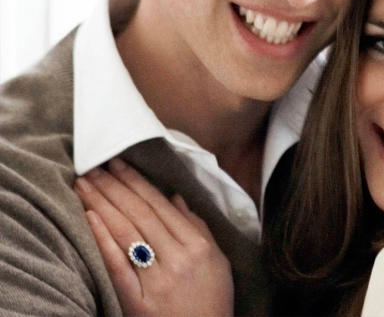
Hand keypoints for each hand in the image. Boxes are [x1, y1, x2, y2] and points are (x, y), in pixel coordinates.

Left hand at [74, 159, 233, 316]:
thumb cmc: (212, 301)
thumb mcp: (218, 262)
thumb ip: (198, 228)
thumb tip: (176, 198)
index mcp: (198, 246)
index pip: (161, 206)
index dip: (137, 182)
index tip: (118, 164)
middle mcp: (178, 259)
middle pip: (140, 214)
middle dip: (114, 187)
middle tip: (93, 166)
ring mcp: (157, 279)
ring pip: (126, 232)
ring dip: (102, 204)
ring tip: (84, 184)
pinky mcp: (138, 300)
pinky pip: (117, 265)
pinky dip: (103, 240)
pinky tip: (90, 218)